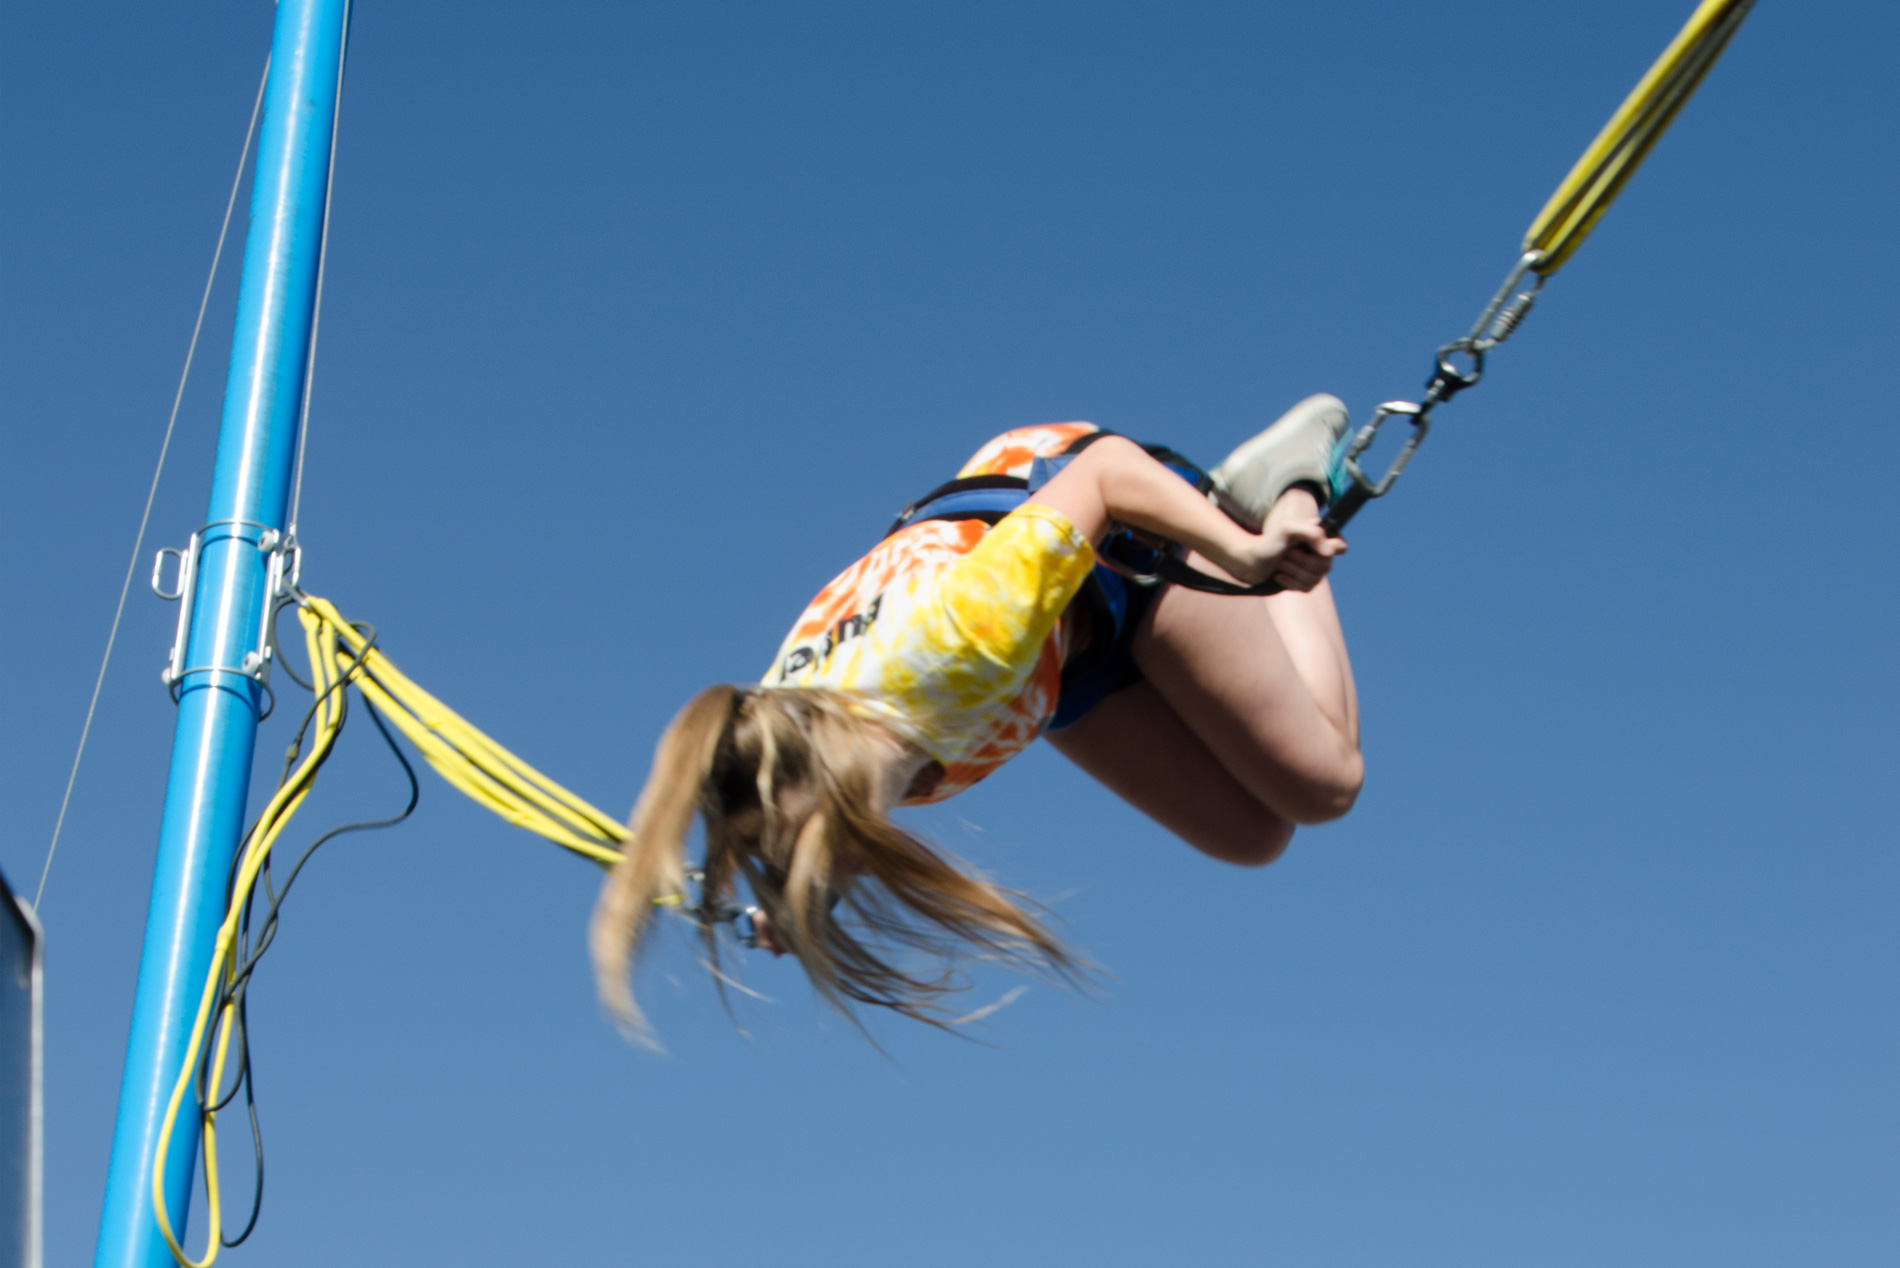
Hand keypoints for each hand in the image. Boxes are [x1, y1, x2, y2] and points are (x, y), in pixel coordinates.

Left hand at [1227, 490, 1346, 590]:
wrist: (1249, 561)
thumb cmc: (1268, 542)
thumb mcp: (1287, 529)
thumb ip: (1312, 533)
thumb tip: (1330, 553)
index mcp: (1319, 536)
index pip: (1341, 546)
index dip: (1332, 550)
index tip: (1318, 550)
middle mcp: (1319, 552)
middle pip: (1326, 566)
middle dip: (1301, 562)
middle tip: (1286, 554)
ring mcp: (1313, 568)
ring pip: (1316, 579)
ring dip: (1294, 572)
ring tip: (1280, 564)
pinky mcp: (1304, 582)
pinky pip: (1308, 588)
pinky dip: (1291, 583)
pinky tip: (1279, 575)